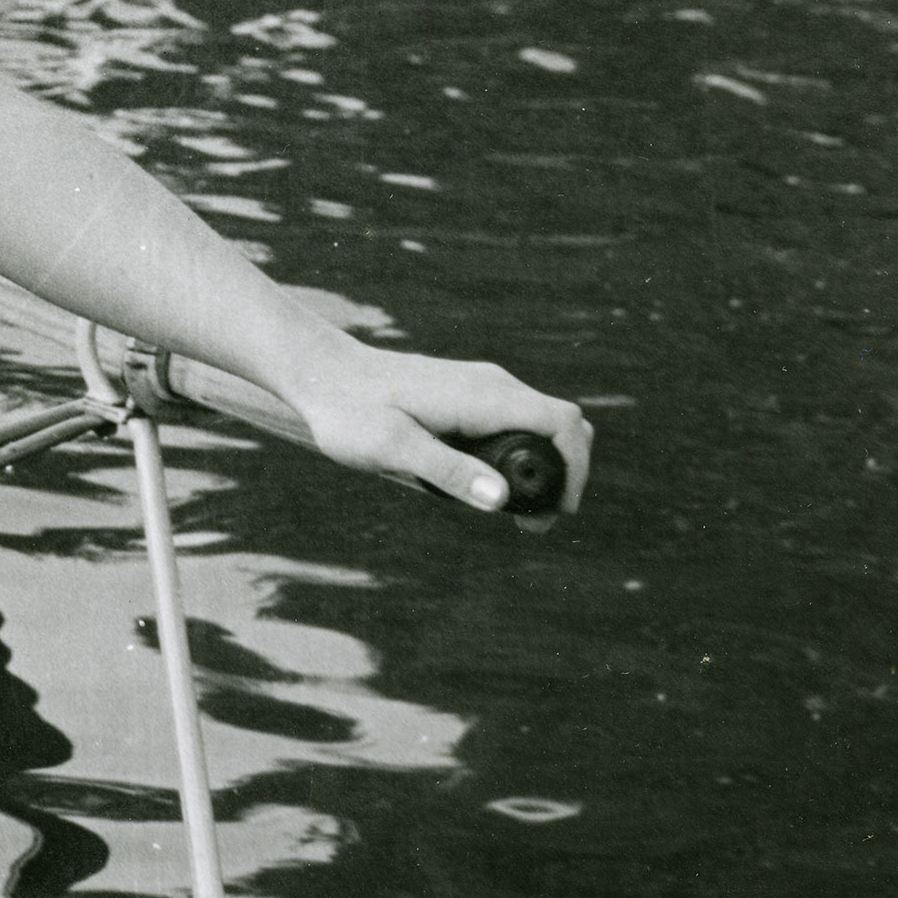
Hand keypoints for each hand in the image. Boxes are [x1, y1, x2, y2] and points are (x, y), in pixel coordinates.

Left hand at [275, 342, 592, 521]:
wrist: (321, 374)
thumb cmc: (350, 411)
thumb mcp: (392, 447)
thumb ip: (446, 470)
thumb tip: (500, 498)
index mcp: (484, 396)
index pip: (564, 422)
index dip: (577, 467)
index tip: (561, 509)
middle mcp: (492, 385)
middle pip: (561, 423)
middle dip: (564, 472)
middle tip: (534, 524)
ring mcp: (481, 387)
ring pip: (538, 423)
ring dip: (540, 465)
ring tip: (515, 513)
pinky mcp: (467, 394)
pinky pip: (513, 422)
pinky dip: (519, 454)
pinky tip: (488, 485)